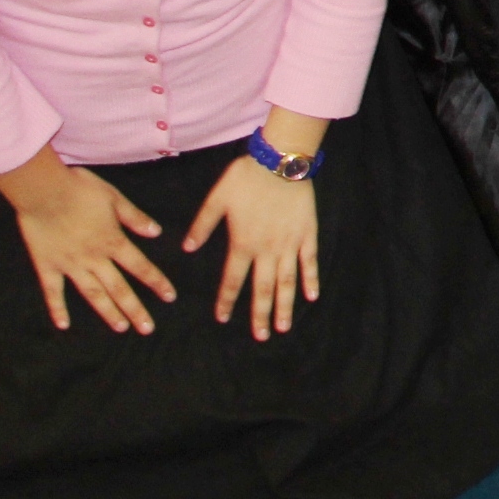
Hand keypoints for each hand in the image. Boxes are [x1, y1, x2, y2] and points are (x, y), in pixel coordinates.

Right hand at [3, 153, 176, 333]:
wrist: (44, 190)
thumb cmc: (81, 189)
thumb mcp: (115, 198)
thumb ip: (135, 218)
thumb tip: (157, 233)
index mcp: (113, 241)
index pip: (140, 266)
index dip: (156, 282)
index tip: (170, 297)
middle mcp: (94, 258)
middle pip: (119, 288)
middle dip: (135, 309)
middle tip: (147, 328)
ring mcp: (70, 265)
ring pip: (92, 294)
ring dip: (108, 312)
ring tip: (121, 328)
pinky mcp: (47, 266)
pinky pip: (53, 292)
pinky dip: (58, 309)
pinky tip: (63, 325)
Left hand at [182, 154, 320, 339]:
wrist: (280, 161)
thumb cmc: (246, 178)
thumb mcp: (216, 199)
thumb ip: (202, 225)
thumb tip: (186, 249)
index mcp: (242, 243)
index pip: (232, 280)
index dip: (226, 301)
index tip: (222, 319)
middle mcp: (266, 250)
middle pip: (262, 289)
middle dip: (260, 315)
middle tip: (261, 337)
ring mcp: (289, 244)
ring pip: (287, 281)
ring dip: (284, 306)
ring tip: (283, 327)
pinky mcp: (307, 234)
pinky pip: (309, 261)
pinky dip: (310, 279)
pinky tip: (311, 297)